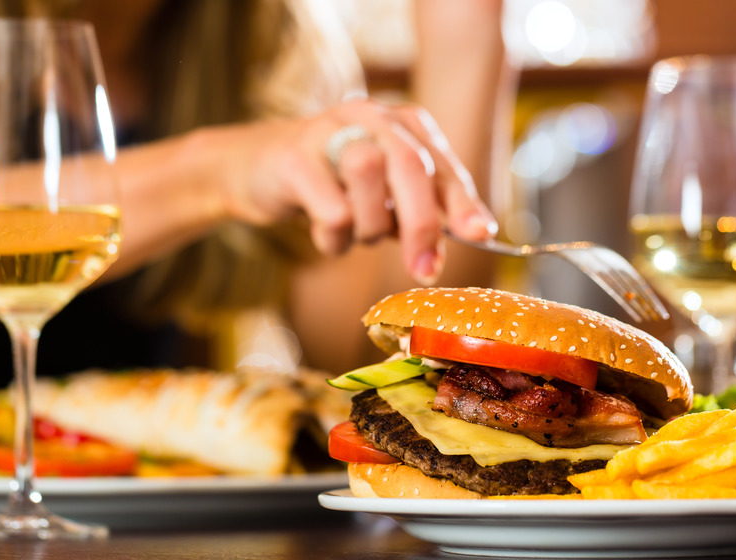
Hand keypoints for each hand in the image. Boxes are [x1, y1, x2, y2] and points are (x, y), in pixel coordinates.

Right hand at [213, 98, 497, 283]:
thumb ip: (423, 208)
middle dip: (421, 224)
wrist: (254, 169)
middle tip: (424, 271)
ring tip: (355, 234)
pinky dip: (335, 238)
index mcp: (403, 123)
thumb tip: (478, 233)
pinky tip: (326, 234)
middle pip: (408, 165)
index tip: (481, 234)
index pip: (441, 165)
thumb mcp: (384, 194)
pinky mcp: (293, 157)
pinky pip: (331, 209)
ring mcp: (327, 131)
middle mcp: (369, 116)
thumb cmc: (332, 186)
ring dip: (369, 226)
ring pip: (368, 176)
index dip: (463, 202)